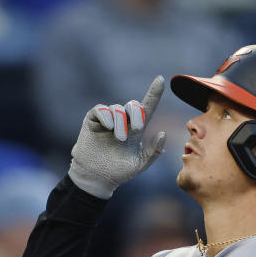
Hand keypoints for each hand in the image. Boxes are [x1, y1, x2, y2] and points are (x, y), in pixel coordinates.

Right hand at [69, 76, 166, 198]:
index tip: (161, 79)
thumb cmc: (119, 171)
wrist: (97, 177)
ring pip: (118, 109)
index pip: (147, 108)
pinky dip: (107, 117)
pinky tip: (108, 128)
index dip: (154, 93)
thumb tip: (162, 133)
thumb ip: (153, 150)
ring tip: (119, 138)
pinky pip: (101, 109)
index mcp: (136, 129)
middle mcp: (123, 121)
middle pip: (134, 105)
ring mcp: (107, 120)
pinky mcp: (93, 120)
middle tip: (137, 129)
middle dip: (138, 114)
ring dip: (121, 123)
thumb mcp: (140, 163)